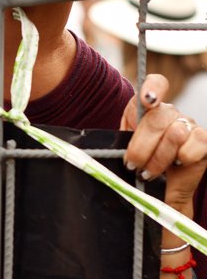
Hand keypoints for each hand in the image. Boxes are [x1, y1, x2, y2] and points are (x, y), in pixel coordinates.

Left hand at [120, 74, 206, 278]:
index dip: (153, 88)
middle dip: (142, 146)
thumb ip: (116, 138)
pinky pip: (194, 144)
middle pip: (157, 117)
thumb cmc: (134, 170)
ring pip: (174, 132)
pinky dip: (181, 159)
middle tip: (134, 165)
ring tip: (150, 171)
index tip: (147, 101)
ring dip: (159, 157)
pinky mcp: (203, 142)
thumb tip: (83, 146)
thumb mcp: (120, 152)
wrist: (156, 194)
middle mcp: (169, 113)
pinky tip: (175, 167)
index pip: (156, 84)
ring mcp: (188, 125)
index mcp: (147, 110)